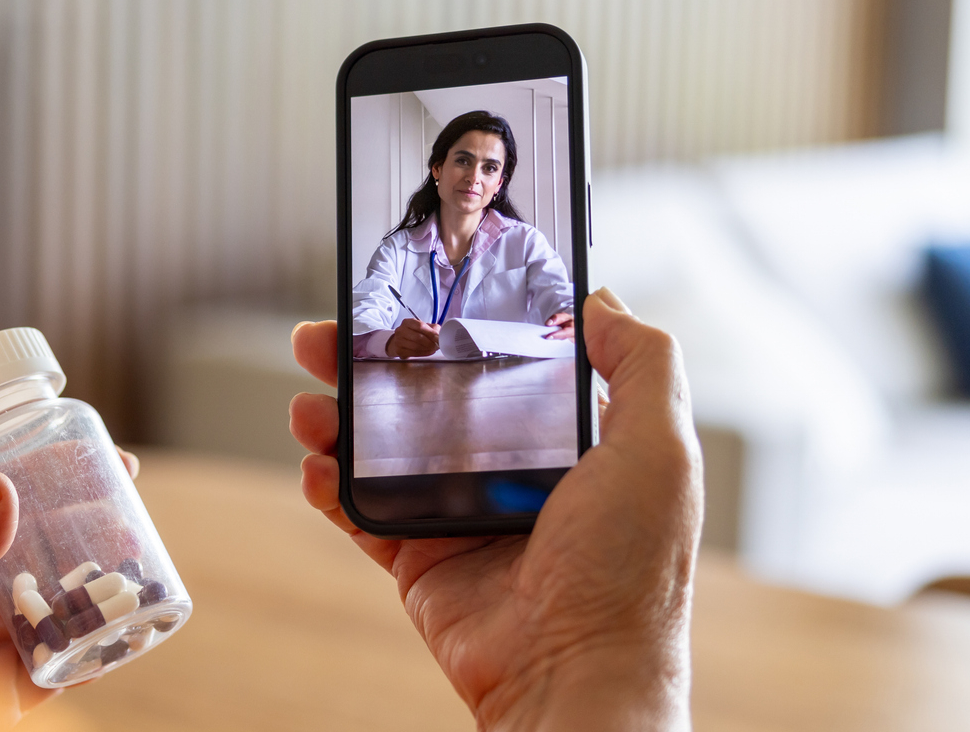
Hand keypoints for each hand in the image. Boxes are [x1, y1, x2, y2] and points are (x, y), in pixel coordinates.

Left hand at [0, 452, 141, 717]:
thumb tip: (4, 490)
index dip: (38, 476)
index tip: (92, 455)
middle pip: (26, 553)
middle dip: (78, 533)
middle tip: (133, 512)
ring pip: (46, 610)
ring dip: (89, 593)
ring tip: (139, 572)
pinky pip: (48, 672)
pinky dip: (84, 655)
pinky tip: (119, 637)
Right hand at [289, 289, 699, 731]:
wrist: (574, 675)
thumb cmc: (631, 569)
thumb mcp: (661, 448)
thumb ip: (642, 363)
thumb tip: (600, 300)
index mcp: (571, 443)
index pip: (504, 365)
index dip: (458, 328)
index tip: (417, 294)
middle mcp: (512, 475)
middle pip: (426, 399)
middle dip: (372, 363)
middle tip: (329, 336)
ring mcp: (460, 517)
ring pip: (381, 450)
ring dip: (337, 417)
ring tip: (308, 400)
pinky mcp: (420, 560)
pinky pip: (360, 513)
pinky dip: (328, 485)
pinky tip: (318, 464)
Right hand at [385, 318, 441, 357]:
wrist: (400, 341)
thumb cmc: (413, 333)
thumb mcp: (423, 327)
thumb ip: (433, 329)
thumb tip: (441, 335)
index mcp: (408, 322)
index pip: (420, 326)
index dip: (431, 333)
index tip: (438, 338)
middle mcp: (401, 330)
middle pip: (418, 337)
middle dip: (430, 343)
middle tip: (437, 345)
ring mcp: (398, 341)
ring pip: (416, 346)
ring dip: (427, 349)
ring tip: (433, 349)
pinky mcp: (399, 350)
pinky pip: (413, 353)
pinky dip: (423, 353)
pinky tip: (427, 352)